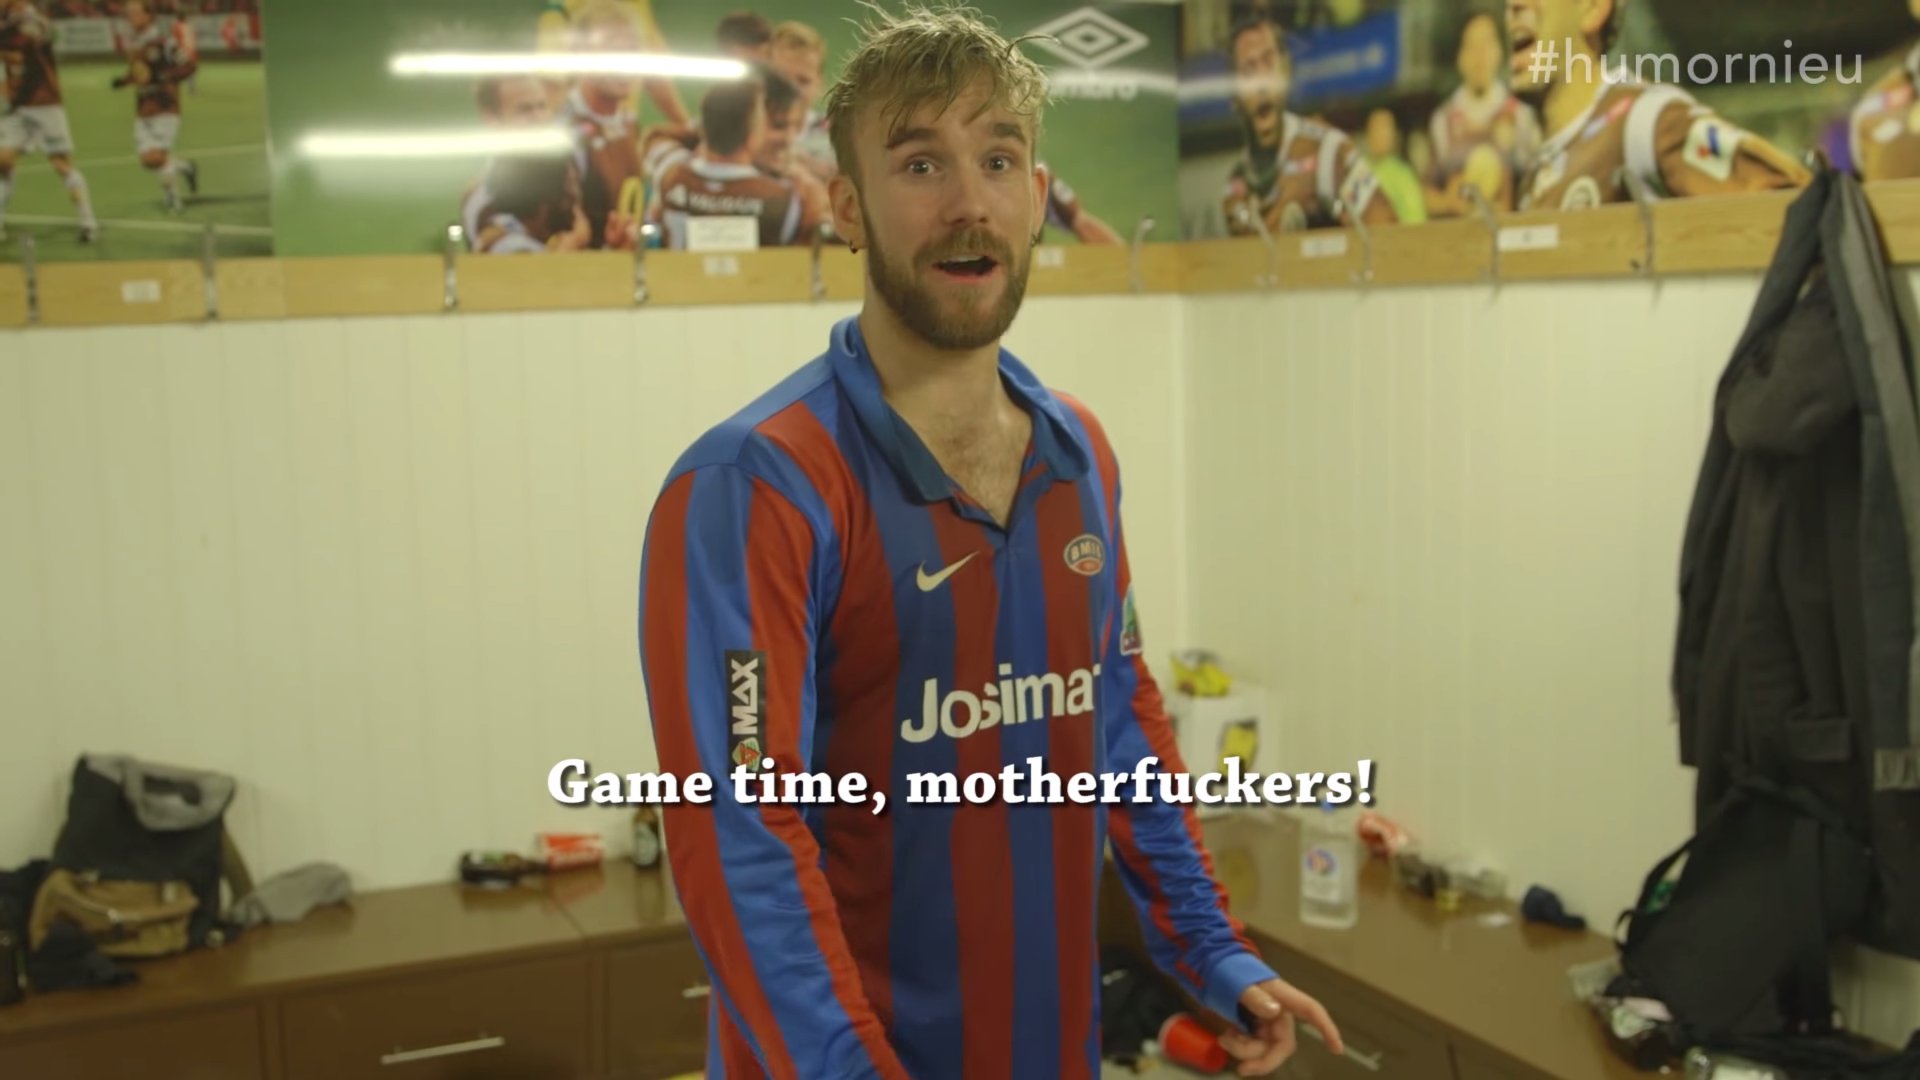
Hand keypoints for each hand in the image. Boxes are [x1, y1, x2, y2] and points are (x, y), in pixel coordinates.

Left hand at [1218, 978, 1341, 1076]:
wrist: (1212, 969)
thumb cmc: (1230, 971)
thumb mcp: (1238, 983)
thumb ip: (1255, 997)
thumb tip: (1274, 1010)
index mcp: (1282, 997)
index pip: (1311, 1011)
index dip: (1326, 1029)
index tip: (1337, 1049)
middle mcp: (1279, 1013)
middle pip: (1283, 1045)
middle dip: (1263, 1060)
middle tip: (1241, 1069)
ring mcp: (1267, 1022)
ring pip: (1266, 1050)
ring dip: (1245, 1051)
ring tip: (1225, 1038)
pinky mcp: (1255, 1029)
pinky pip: (1254, 1048)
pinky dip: (1240, 1048)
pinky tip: (1227, 1037)